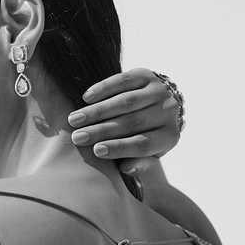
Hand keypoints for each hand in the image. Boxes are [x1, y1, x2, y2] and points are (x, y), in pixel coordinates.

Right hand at [67, 68, 182, 178]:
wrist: (164, 103)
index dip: (119, 147)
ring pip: (125, 102)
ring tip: (74, 120)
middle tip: (77, 137)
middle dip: (101, 130)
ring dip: (97, 111)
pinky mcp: (147, 74)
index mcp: (170, 136)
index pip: (143, 144)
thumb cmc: (150, 135)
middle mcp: (168, 111)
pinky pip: (123, 80)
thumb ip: (140, 163)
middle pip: (132, 122)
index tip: (96, 150)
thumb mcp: (150, 154)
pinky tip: (86, 98)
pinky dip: (103, 89)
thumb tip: (126, 169)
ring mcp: (159, 90)